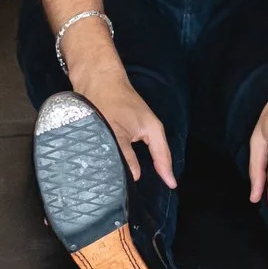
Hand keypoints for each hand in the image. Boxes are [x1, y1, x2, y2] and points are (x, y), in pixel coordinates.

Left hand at [64, 47, 176, 187]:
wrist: (96, 78)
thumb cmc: (108, 100)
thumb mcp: (115, 131)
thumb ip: (125, 155)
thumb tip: (134, 176)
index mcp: (152, 129)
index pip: (163, 156)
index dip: (166, 173)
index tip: (171, 187)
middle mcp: (148, 129)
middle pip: (156, 155)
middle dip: (157, 172)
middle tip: (155, 190)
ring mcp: (138, 127)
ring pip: (144, 151)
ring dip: (143, 165)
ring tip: (140, 184)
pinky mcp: (126, 126)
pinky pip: (134, 146)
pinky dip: (132, 157)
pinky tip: (124, 165)